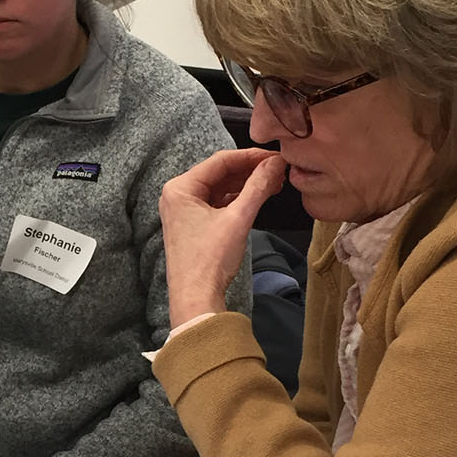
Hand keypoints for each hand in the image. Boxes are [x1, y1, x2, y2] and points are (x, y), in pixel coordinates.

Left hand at [159, 148, 287, 326]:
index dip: (251, 156)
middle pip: (220, 173)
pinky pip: (218, 203)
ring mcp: (184, 211)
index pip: (221, 161)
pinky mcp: (193, 226)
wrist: (196, 299)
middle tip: (278, 171)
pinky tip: (257, 198)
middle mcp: (178, 196)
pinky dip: (237, 200)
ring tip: (273, 184)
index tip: (276, 157)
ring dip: (246, 185)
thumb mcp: (238, 219)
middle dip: (250, 171)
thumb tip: (275, 165)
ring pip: (220, 188)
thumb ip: (258, 187)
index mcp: (180, 188)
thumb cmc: (208, 261)